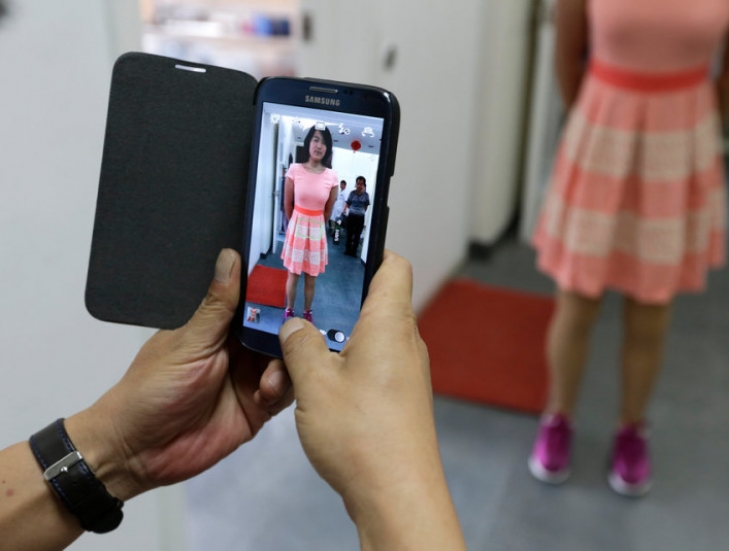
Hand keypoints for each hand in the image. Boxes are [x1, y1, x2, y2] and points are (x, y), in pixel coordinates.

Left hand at [67, 249, 293, 499]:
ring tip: (268, 378)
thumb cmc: (153, 389)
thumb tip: (231, 255)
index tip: (302, 283)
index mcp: (220, 326)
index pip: (257, 302)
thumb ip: (217, 306)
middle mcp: (241, 348)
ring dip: (286, 365)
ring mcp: (251, 377)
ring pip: (288, 361)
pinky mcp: (259, 408)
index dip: (279, 293)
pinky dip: (282, 390)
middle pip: (280, 331)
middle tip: (302, 333)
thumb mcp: (188, 344)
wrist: (139, 451)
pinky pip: (284, 393)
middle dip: (292, 331)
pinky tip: (265, 393)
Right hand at [259, 251, 465, 548]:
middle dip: (331, 302)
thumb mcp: (314, 382)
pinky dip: (339, 366)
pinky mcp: (396, 395)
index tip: (331, 250)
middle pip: (369, 300)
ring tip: (295, 352)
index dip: (364, 251)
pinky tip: (311, 384)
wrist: (396, 494)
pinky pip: (366, 365)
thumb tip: (294, 326)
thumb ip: (299, 344)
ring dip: (329, 341)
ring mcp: (402, 370)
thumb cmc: (367, 438)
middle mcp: (403, 342)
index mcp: (389, 323)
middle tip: (297, 303)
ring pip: (362, 336)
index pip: (391, 264)